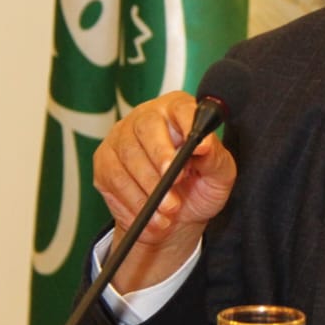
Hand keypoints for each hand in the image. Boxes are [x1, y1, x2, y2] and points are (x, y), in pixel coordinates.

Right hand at [92, 90, 237, 291]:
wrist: (175, 216)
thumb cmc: (199, 186)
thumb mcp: (219, 175)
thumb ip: (215, 158)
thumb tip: (203, 144)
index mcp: (179, 111)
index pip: (181, 107)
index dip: (188, 124)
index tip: (199, 147)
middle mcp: (146, 116)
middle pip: (146, 127)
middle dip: (161, 158)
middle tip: (176, 183)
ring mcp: (120, 137)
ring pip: (128, 157)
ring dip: (150, 188)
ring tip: (169, 210)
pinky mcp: (104, 162)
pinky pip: (113, 179)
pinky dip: (134, 201)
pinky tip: (151, 215)